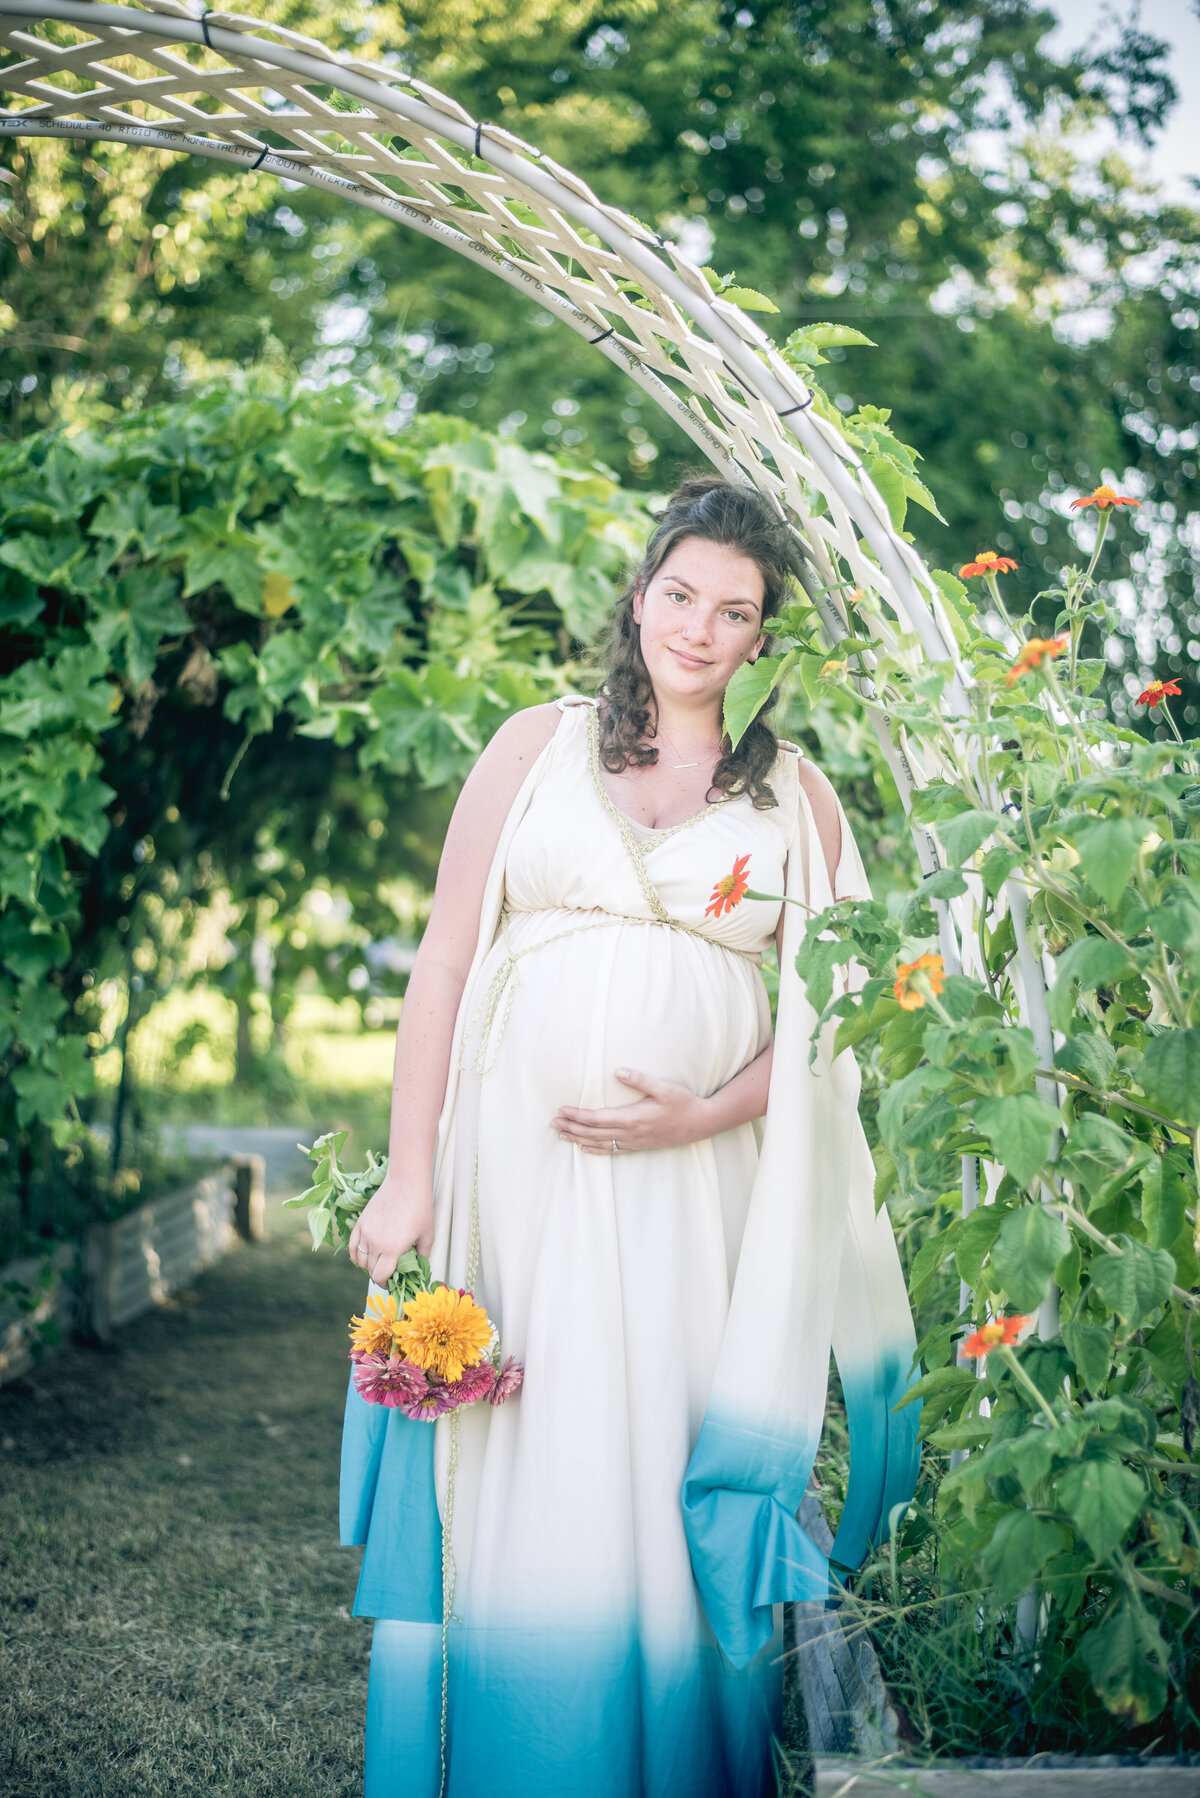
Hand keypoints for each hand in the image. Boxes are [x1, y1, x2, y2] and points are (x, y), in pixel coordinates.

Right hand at [347, 1172, 433, 1288]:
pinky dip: (357, 1254)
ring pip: (360, 1260)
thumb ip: (422, 1256)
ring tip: (378, 1262)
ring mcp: (365, 1233)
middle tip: (388, 1272)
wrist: (406, 1183)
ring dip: (368, 1265)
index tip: (391, 1283)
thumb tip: (418, 1269)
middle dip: (379, 1274)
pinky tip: (365, 1255)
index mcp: (391, 1249)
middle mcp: (375, 1243)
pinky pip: (353, 1246)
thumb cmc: (420, 1208)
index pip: (380, 1276)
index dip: (385, 1283)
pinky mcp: (360, 1223)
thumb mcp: (427, 1235)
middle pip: (370, 1270)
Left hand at [552, 1067, 708, 1154]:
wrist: (700, 1123)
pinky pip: (612, 1150)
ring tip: (561, 1134)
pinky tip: (584, 1148)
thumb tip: (618, 1071)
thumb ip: (640, 1079)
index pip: (596, 1118)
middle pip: (593, 1132)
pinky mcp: (639, 1146)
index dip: (577, 1115)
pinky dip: (595, 1150)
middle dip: (571, 1127)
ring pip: (599, 1143)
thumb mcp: (664, 1087)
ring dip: (578, 1139)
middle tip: (552, 1122)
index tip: (561, 1109)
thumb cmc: (683, 1103)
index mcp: (632, 1118)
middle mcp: (630, 1132)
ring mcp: (634, 1141)